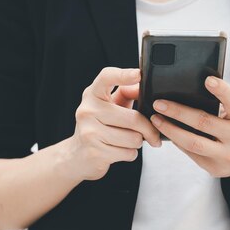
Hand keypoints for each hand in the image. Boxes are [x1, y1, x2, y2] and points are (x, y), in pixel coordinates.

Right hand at [64, 67, 161, 181]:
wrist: (77, 155)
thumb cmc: (99, 126)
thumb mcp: (110, 106)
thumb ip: (127, 93)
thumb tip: (142, 86)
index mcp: (93, 94)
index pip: (106, 77)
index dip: (123, 75)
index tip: (138, 74)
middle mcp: (87, 110)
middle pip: (133, 118)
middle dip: (148, 129)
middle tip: (152, 133)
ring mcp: (89, 132)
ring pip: (133, 138)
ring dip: (137, 142)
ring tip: (128, 141)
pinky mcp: (94, 152)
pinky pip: (128, 153)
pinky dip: (130, 154)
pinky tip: (120, 151)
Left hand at [149, 76, 229, 182]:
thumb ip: (229, 97)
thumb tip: (202, 85)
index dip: (221, 90)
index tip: (207, 80)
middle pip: (204, 122)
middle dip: (178, 112)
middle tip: (160, 103)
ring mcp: (227, 155)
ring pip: (193, 142)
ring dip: (170, 130)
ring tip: (156, 119)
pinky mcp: (215, 168)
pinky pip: (191, 153)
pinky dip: (177, 141)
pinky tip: (167, 132)